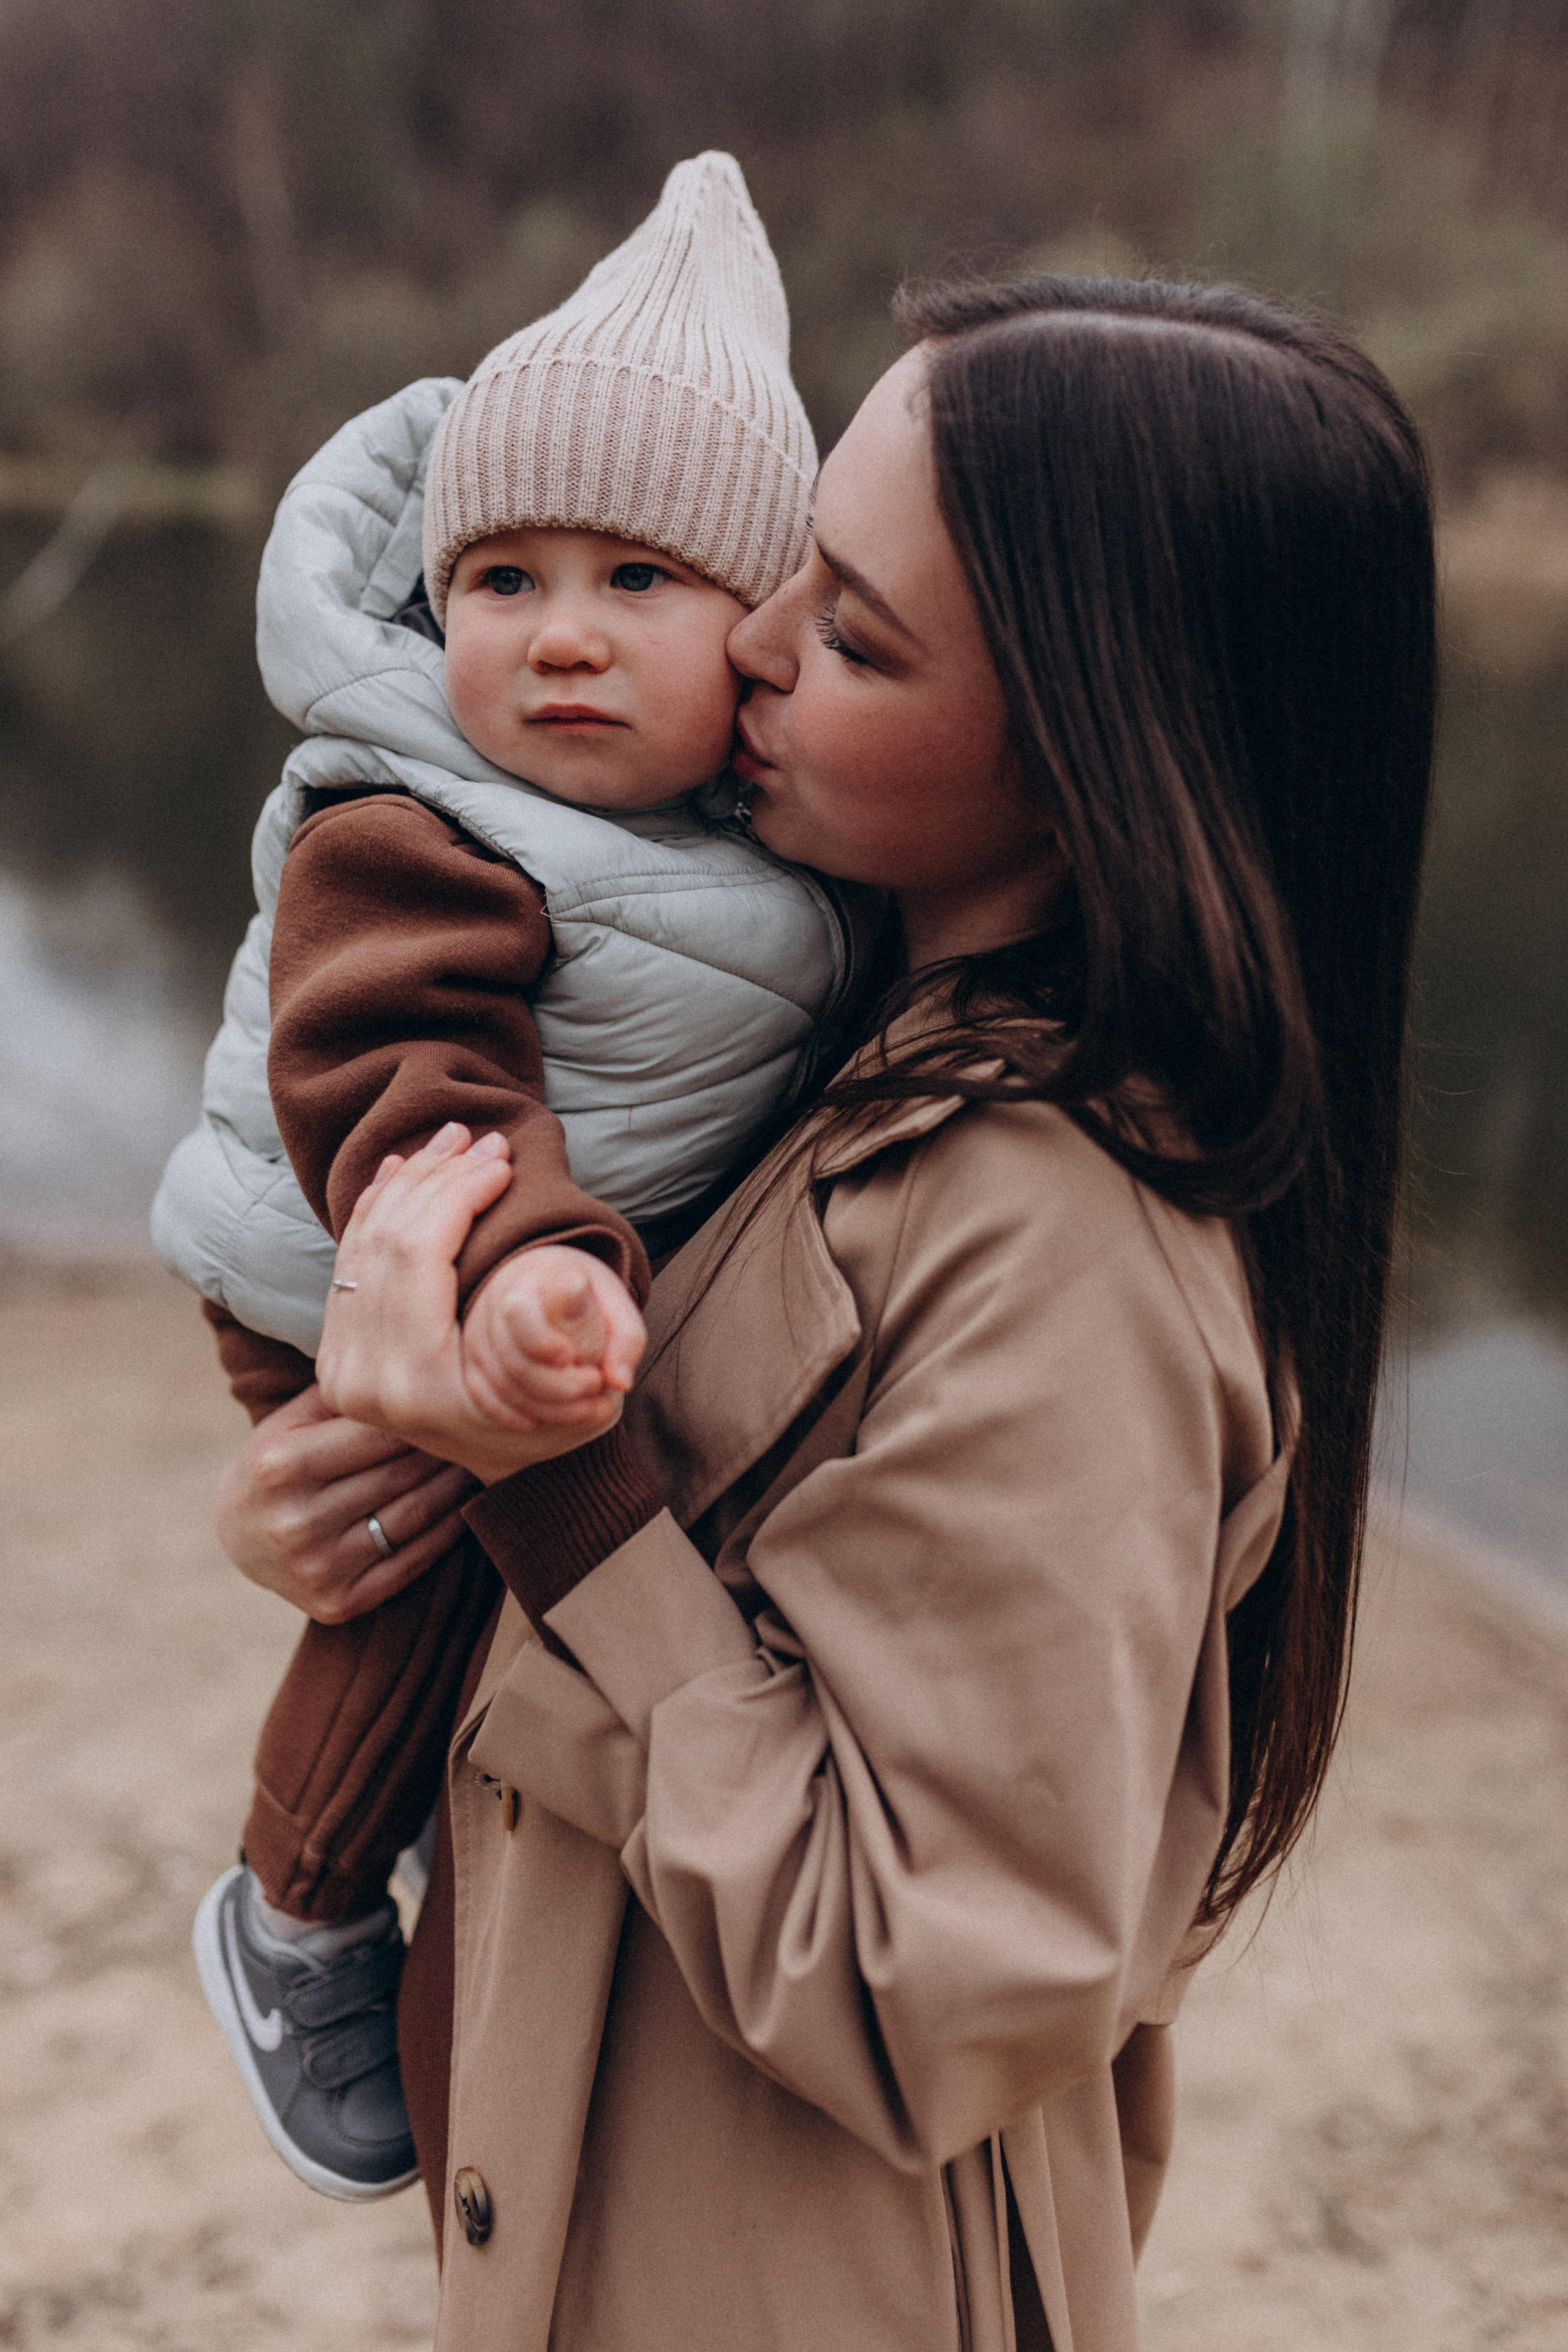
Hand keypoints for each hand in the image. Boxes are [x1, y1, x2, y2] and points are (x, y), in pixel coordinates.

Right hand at [215, 1384, 476, 1623]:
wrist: (237, 1537)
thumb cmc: (279, 1461)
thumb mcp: (291, 1420)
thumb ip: (344, 1397)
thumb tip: (415, 1364)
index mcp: (281, 1466)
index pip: (376, 1433)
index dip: (424, 1413)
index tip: (459, 1395)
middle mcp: (296, 1521)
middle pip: (399, 1474)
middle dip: (448, 1446)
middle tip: (486, 1424)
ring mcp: (317, 1568)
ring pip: (413, 1517)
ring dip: (458, 1485)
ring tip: (484, 1457)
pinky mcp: (337, 1603)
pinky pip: (412, 1562)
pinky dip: (448, 1531)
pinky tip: (469, 1504)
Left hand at [315, 1123, 628, 1482]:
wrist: (510, 1466)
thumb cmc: (558, 1420)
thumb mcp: (587, 1388)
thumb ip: (593, 1337)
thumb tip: (563, 1281)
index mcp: (419, 1385)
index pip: (421, 1255)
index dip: (460, 1193)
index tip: (504, 1158)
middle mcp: (365, 1382)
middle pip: (385, 1243)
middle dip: (436, 1177)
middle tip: (481, 1139)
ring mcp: (341, 1371)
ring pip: (360, 1246)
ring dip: (406, 1183)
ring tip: (452, 1141)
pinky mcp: (334, 1358)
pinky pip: (345, 1263)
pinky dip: (372, 1210)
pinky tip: (400, 1171)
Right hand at [463, 1246, 645, 1427]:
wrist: (546, 1290)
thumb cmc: (586, 1299)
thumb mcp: (615, 1305)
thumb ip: (626, 1339)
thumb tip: (620, 1383)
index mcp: (531, 1283)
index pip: (519, 1313)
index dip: (543, 1343)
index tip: (573, 1356)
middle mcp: (495, 1309)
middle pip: (515, 1362)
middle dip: (561, 1388)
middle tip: (597, 1385)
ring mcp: (480, 1339)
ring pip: (504, 1387)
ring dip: (550, 1410)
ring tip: (591, 1408)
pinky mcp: (474, 1366)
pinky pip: (486, 1402)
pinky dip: (519, 1418)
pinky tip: (550, 1420)